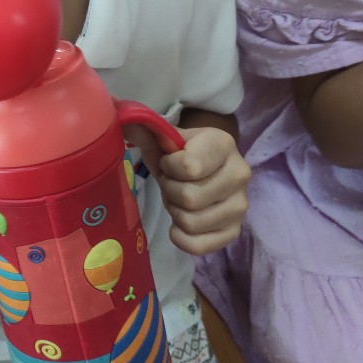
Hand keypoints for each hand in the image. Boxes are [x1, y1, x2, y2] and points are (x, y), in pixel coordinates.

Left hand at [123, 124, 250, 255]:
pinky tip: (179, 224)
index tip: (169, 163)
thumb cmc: (181, 153)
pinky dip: (181, 238)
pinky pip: (200, 246)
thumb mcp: (163, 140)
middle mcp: (240, 174)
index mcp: (224, 144)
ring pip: (192, 222)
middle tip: (172, 183)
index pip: (189, 167)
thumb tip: (122, 117)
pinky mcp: (235, 231)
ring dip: (176, 212)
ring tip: (178, 199)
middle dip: (170, 191)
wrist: (206, 166)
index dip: (169, 167)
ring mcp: (240, 205)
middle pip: (190, 198)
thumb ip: (145, 131)